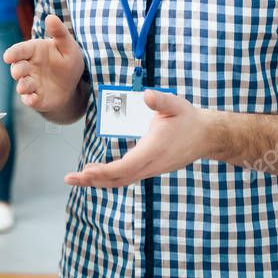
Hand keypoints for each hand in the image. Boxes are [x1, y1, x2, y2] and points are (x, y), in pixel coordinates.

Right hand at [3, 14, 84, 112]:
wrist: (73, 85)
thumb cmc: (67, 61)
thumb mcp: (68, 46)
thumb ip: (59, 32)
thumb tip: (50, 17)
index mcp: (34, 51)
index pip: (20, 50)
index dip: (13, 53)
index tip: (8, 56)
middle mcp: (29, 67)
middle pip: (17, 68)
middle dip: (16, 70)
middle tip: (19, 71)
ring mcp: (31, 83)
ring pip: (22, 85)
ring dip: (22, 86)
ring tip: (24, 87)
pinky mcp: (36, 98)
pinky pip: (29, 100)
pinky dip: (29, 100)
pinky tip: (32, 99)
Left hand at [65, 90, 213, 187]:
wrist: (207, 136)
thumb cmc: (188, 119)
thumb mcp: (175, 104)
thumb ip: (160, 100)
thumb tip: (147, 95)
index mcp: (153, 149)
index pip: (125, 166)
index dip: (105, 171)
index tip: (87, 171)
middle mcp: (151, 163)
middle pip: (119, 179)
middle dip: (93, 180)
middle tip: (70, 178)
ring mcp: (151, 168)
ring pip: (122, 181)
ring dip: (99, 181)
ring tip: (78, 179)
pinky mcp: (150, 168)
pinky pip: (127, 177)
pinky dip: (110, 178)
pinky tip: (96, 175)